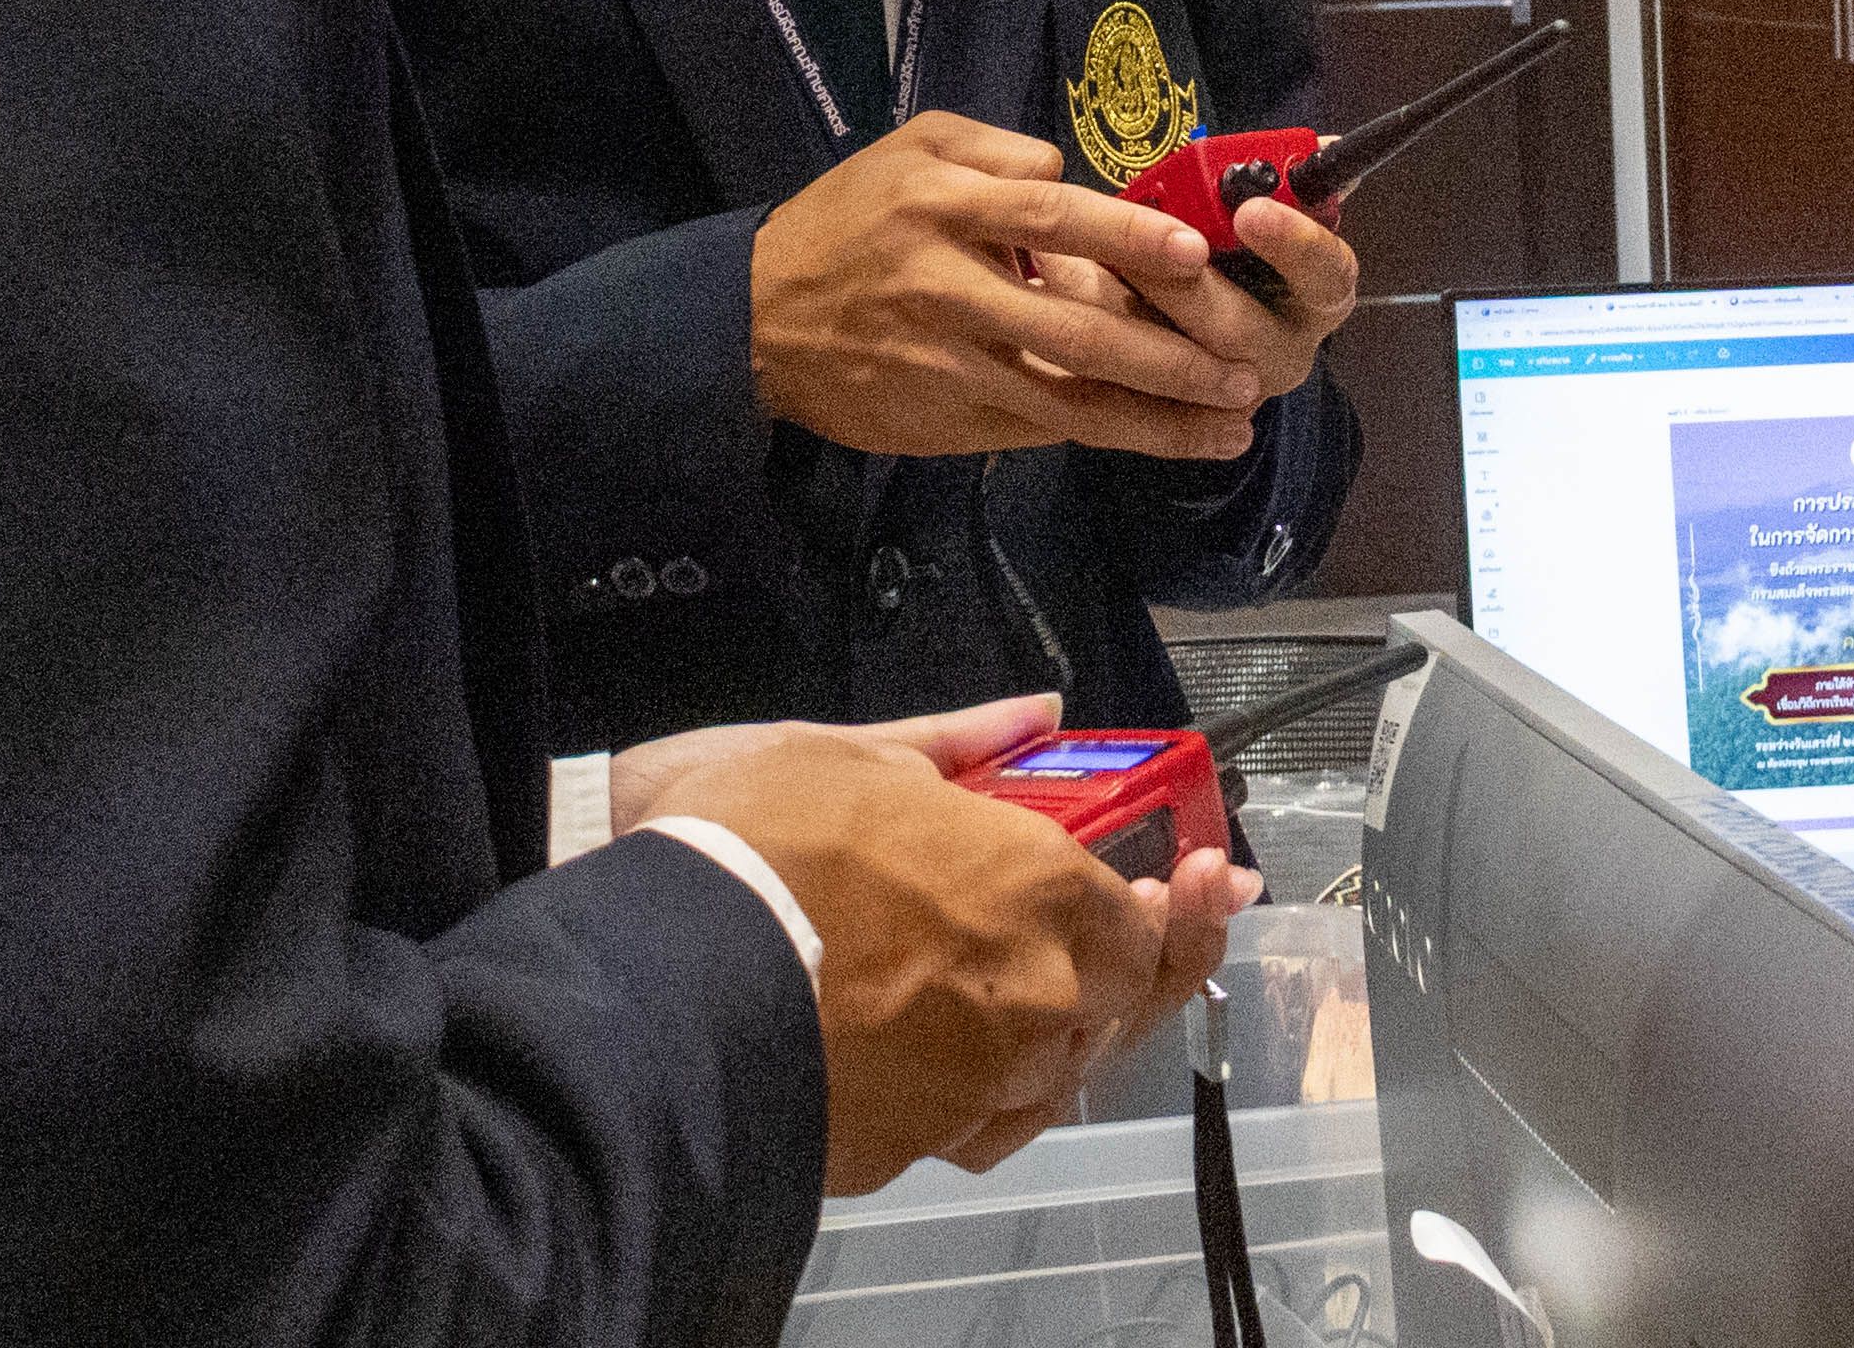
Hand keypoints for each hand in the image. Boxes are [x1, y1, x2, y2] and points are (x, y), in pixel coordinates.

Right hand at [632, 694, 1255, 1188]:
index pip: (1146, 915)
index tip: (1197, 877)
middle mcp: (1036, 996)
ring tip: (1045, 990)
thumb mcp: (853, 750)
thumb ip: (965, 741)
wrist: (657, 973)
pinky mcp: (917, 1144)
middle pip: (1120, 998)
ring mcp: (981, 1081)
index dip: (1176, 900)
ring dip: (1067, 1028)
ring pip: (1060, 1068)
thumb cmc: (753, 839)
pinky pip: (991, 1127)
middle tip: (1149, 930)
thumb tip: (1039, 710)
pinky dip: (1004, 1096)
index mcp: (1039, 887)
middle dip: (1139, 963)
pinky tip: (1000, 1071)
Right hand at [752, 115, 1266, 465]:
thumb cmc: (844, 221)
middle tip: (1242, 367)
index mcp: (941, 207)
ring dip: (1155, 418)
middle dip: (1166, 354)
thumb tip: (1069, 173)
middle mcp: (947, 287)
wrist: (754, 319)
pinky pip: (1038, 429)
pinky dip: (1105, 437)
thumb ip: (994, 149)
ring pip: (1066, 397)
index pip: (1046, 217)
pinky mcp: (945, 417)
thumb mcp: (907, 149)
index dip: (1122, 237)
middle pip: (1072, 324)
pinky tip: (1162, 441)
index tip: (1191, 253)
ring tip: (1229, 424)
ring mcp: (949, 362)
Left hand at [1040, 192, 1359, 418]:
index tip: (1249, 210)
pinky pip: (1126, 391)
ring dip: (1116, 308)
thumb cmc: (1215, 242)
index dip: (1295, 244)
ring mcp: (1228, 396)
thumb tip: (1325, 141)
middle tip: (1128, 249)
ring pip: (1174, 366)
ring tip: (1062, 257)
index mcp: (1315, 294)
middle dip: (1181, 289)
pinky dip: (1081, 333)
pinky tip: (1047, 282)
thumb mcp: (1242, 210)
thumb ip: (1268, 181)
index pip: (1329, 274)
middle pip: (1240, 334)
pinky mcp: (1170, 417)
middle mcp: (1281, 352)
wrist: (1162, 314)